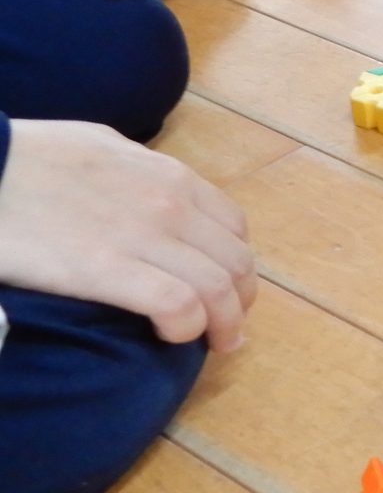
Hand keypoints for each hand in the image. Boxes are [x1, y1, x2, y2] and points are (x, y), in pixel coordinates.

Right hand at [0, 120, 257, 350]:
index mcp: (171, 177)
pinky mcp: (108, 269)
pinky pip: (177, 304)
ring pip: (217, 288)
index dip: (236, 264)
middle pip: (235, 262)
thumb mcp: (104, 147)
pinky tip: (172, 337)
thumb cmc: (33, 156)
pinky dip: (186, 327)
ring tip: (215, 345)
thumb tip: (149, 189)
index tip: (227, 288)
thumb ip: (139, 172)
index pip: (233, 227)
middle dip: (240, 301)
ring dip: (223, 323)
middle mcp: (171, 204)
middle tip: (228, 329)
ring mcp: (144, 236)